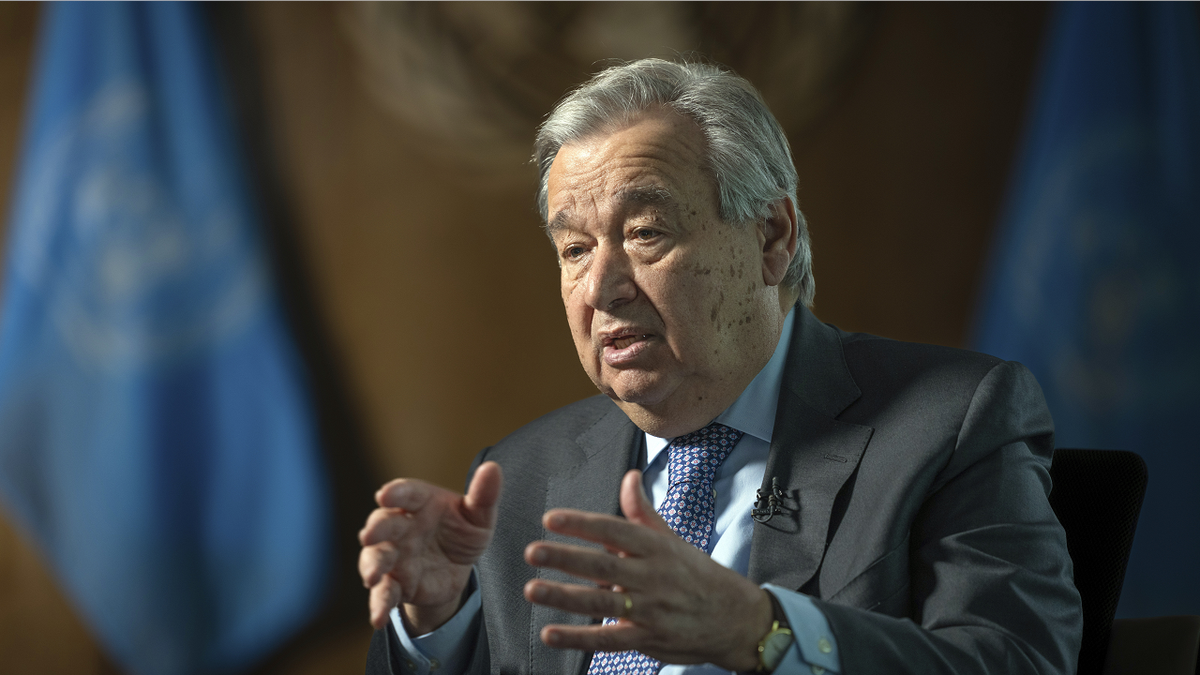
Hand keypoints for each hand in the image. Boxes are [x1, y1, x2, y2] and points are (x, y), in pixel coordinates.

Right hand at [358, 461, 502, 632]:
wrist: (459, 567)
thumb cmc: (464, 531)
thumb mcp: (480, 516)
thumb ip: (484, 495)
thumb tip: (493, 468)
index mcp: (421, 503)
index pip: (406, 493)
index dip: (395, 493)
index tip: (385, 494)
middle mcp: (402, 527)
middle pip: (384, 524)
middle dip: (376, 529)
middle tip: (370, 535)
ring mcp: (396, 556)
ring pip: (376, 558)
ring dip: (372, 566)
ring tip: (372, 577)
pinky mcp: (397, 583)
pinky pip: (383, 594)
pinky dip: (378, 605)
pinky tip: (378, 619)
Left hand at [523, 470, 771, 670]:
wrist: (736, 619)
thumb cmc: (697, 574)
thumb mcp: (672, 539)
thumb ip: (642, 511)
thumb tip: (629, 476)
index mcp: (657, 547)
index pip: (615, 530)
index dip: (582, 523)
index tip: (551, 518)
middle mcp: (654, 576)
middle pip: (604, 566)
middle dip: (566, 558)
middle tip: (533, 552)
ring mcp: (650, 610)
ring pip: (602, 602)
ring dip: (564, 596)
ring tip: (532, 588)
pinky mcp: (648, 639)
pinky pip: (609, 639)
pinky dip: (578, 638)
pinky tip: (550, 634)